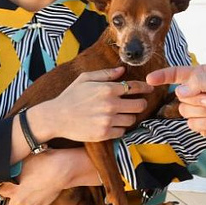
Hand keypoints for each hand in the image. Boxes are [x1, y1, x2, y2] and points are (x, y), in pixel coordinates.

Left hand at [0, 148, 93, 204]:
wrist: (62, 171)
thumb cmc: (44, 164)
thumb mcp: (25, 162)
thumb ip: (15, 169)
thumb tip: (11, 167)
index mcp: (14, 191)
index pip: (1, 192)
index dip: (2, 187)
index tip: (5, 184)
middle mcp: (23, 201)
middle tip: (14, 197)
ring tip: (26, 204)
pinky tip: (39, 198)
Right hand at [29, 67, 152, 143]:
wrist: (56, 117)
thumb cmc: (71, 95)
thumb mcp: (85, 78)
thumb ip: (106, 74)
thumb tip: (123, 70)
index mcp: (107, 89)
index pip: (135, 87)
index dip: (145, 88)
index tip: (149, 89)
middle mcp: (110, 105)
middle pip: (140, 105)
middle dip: (140, 103)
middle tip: (136, 103)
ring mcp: (108, 121)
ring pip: (132, 120)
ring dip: (129, 117)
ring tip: (121, 114)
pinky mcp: (104, 134)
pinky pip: (122, 132)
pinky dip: (120, 128)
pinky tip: (112, 124)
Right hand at [146, 64, 205, 160]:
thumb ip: (199, 81)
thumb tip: (179, 91)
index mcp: (200, 76)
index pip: (177, 74)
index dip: (163, 76)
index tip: (150, 79)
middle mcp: (196, 91)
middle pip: (180, 94)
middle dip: (197, 98)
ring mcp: (196, 108)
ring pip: (184, 110)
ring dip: (204, 111)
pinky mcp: (199, 124)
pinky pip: (192, 123)